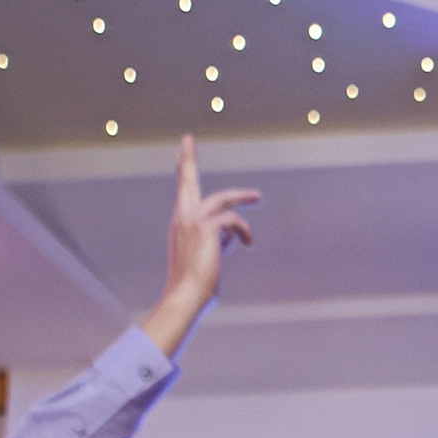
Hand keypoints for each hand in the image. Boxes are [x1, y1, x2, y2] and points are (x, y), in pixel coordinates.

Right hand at [141, 136, 260, 355]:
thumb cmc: (196, 287)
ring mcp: (192, 221)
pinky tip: (247, 242)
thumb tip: (234, 233)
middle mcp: (182, 219)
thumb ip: (219, 241)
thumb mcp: (208, 258)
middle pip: (187, 180)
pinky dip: (244, 230)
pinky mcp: (206, 228)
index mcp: (180, 225)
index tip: (181, 152)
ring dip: (241, 197)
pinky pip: (233, 220)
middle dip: (188, 159)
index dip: (183, 171)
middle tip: (186, 140)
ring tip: (256, 197)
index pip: (182, 193)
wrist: (186, 297)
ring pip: (220, 199)